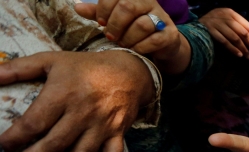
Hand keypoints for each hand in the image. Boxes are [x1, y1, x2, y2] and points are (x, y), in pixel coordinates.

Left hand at [0, 50, 155, 151]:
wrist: (128, 72)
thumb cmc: (84, 67)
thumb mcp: (50, 60)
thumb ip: (18, 68)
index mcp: (64, 94)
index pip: (34, 122)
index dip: (14, 139)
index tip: (0, 148)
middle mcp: (84, 113)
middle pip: (54, 144)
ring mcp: (103, 126)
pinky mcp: (118, 134)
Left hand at [74, 0, 189, 73]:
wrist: (161, 44)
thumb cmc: (134, 28)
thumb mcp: (115, 19)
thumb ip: (98, 13)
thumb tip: (77, 7)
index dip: (104, 8)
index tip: (100, 22)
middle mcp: (150, 4)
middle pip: (128, 6)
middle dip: (115, 24)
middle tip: (110, 36)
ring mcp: (162, 19)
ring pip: (142, 25)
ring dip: (128, 37)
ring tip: (123, 44)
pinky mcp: (170, 35)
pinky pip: (155, 40)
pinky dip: (141, 47)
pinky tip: (135, 49)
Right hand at [200, 8, 248, 59]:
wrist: (196, 26)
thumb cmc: (216, 25)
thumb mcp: (227, 22)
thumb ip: (239, 28)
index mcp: (231, 13)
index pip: (248, 26)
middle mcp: (225, 16)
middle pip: (243, 32)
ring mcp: (217, 23)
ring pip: (235, 38)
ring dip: (244, 48)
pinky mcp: (210, 30)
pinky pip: (224, 42)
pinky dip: (233, 49)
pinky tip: (239, 55)